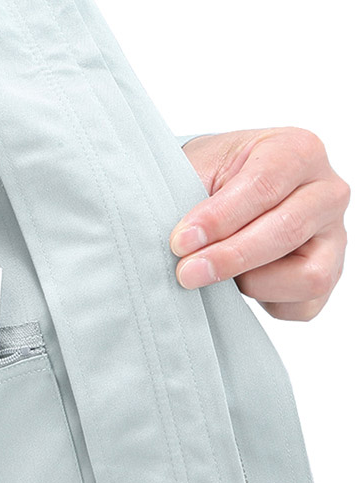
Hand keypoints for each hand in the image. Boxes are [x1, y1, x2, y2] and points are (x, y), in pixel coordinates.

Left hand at [170, 128, 349, 319]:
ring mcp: (332, 237)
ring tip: (214, 275)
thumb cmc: (210, 179)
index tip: (180, 241)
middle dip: (229, 257)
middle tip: (186, 272)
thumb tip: (177, 244)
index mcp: (297, 151)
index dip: (219, 219)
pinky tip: (237, 286)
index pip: (265, 185)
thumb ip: (191, 197)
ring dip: (252, 282)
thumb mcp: (197, 170)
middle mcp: (325, 192)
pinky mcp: (326, 275)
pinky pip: (304, 304)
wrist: (216, 193)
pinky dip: (266, 302)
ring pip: (308, 275)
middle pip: (288, 231)